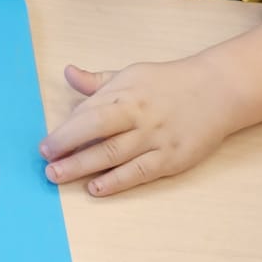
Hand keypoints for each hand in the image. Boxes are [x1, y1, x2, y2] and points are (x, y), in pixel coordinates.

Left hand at [38, 59, 237, 196]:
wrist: (217, 90)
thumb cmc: (168, 83)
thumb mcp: (130, 75)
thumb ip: (98, 82)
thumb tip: (69, 73)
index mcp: (125, 93)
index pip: (88, 113)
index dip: (65, 131)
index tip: (44, 146)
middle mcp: (138, 115)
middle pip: (96, 131)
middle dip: (67, 147)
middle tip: (46, 162)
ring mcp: (154, 138)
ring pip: (113, 154)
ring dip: (83, 166)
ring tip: (58, 176)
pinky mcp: (171, 158)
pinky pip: (139, 172)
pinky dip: (116, 181)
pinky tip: (96, 188)